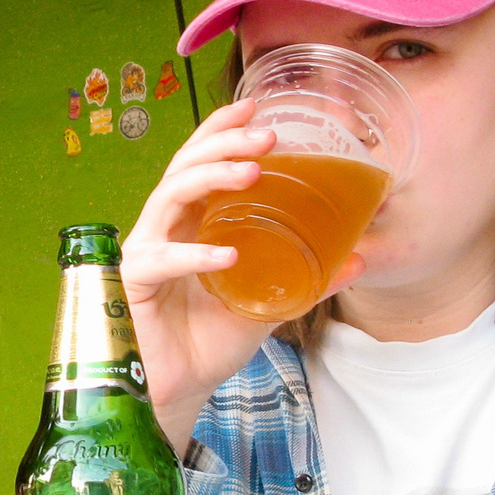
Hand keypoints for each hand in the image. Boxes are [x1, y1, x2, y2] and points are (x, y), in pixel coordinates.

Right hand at [122, 98, 362, 447]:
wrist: (182, 388)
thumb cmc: (214, 337)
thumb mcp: (271, 300)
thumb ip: (309, 278)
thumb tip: (361, 258)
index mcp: (192, 220)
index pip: (200, 161)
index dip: (222, 129)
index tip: (255, 106)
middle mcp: (166, 226)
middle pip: (185, 166)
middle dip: (224, 143)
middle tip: (267, 136)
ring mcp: (146, 250)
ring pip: (169, 196)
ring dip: (211, 178)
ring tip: (253, 173)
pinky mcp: (133, 283)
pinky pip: (162, 260)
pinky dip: (195, 254)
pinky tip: (227, 254)